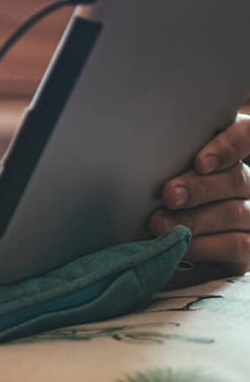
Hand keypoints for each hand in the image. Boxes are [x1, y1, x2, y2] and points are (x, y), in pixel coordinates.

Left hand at [148, 112, 249, 278]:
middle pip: (235, 179)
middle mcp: (246, 181)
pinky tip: (181, 246)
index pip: (246, 135)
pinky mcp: (248, 245)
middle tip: (168, 196)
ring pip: (234, 213)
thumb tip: (141, 147)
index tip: (200, 163)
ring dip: (194, 219)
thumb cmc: (158, 184)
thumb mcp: (165, 165)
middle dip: (198, 188)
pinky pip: (236, 245)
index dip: (228, 147)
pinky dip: (205, 246)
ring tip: (160, 224)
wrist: (170, 233)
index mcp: (229, 151)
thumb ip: (167, 155)